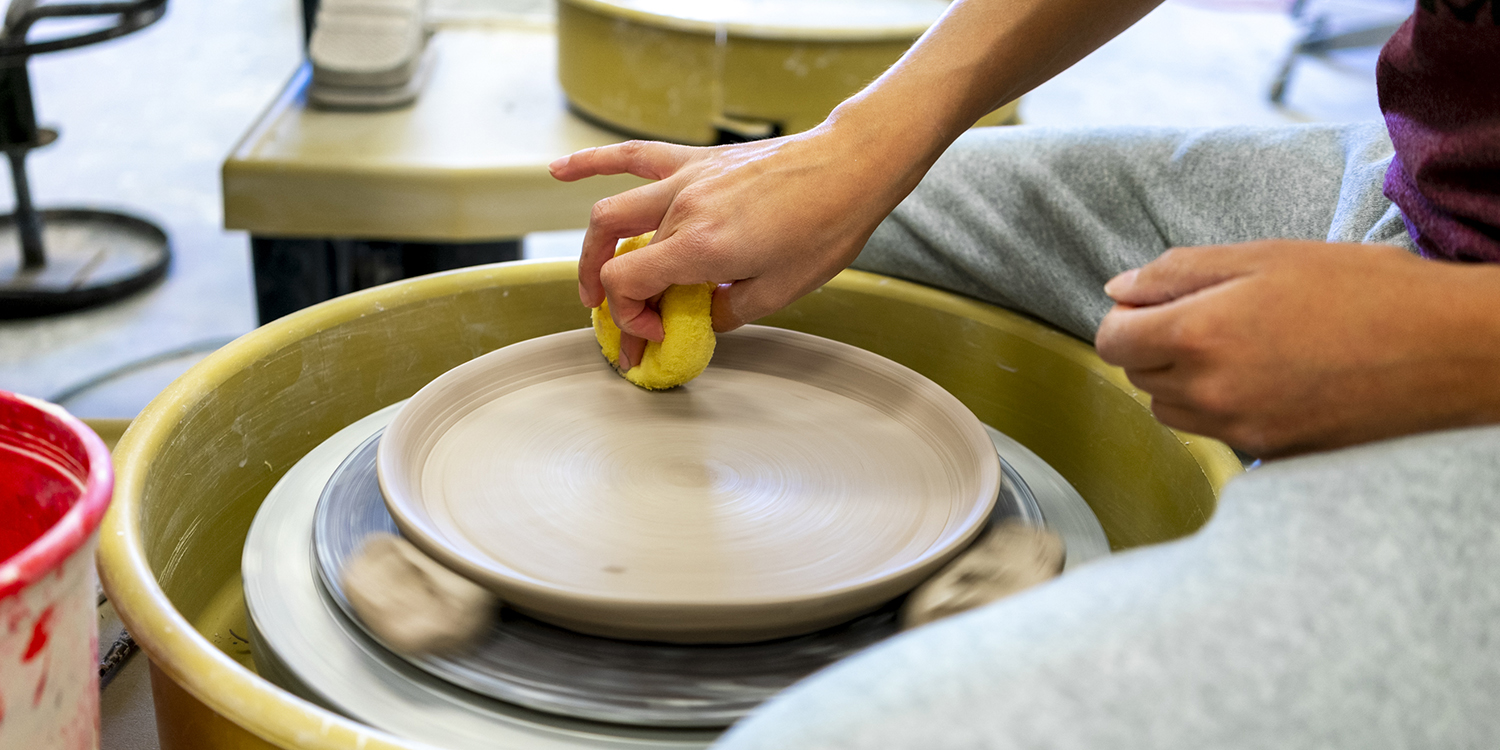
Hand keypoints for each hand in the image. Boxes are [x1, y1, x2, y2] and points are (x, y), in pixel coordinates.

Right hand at [550, 124, 909, 369]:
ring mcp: (686, 181)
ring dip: (592, 250)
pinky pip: (634, 157)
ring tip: (589, 282)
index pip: (626, 283)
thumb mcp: (778, 292)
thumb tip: (699, 319)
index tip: (657, 333)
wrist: (850, 168)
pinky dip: (592, 162)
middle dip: (609, 299)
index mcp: (701, 247)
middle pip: (615, 254)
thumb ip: (726, 312)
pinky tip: (559, 171)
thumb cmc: (825, 228)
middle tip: (621, 327)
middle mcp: (683, 210)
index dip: (629, 317)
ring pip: (612, 212)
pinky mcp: (697, 162)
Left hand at [1096, 241, 1499, 457]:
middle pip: (1138, 376)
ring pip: (1172, 410)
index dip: (1127, 318)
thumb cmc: (1362, 290)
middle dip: (1156, 345)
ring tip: (1243, 346)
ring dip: (1184, 380)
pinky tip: (1268, 378)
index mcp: (1197, 334)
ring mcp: (1239, 430)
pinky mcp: (1270, 454)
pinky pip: (1216, 432)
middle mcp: (1208, 392)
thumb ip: (1179, 273)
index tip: (1156, 304)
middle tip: (1213, 315)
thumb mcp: (1265, 258)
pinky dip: (1222, 408)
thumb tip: (1118, 290)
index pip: (1112, 341)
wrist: (1448, 351)